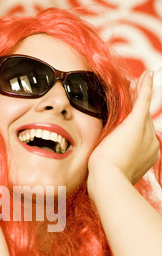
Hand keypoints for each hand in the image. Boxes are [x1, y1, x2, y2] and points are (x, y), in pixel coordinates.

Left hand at [87, 71, 158, 190]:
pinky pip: (143, 101)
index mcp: (147, 156)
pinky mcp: (137, 124)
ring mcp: (146, 134)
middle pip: (143, 122)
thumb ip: (114, 161)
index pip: (141, 136)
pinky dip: (146, 87)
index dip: (135, 125)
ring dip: (141, 93)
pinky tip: (148, 74)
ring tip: (141, 79)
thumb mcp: (111, 169)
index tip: (129, 121)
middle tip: (136, 88)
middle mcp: (152, 145)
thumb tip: (105, 159)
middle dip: (139, 107)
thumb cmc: (104, 179)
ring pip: (142, 111)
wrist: (108, 180)